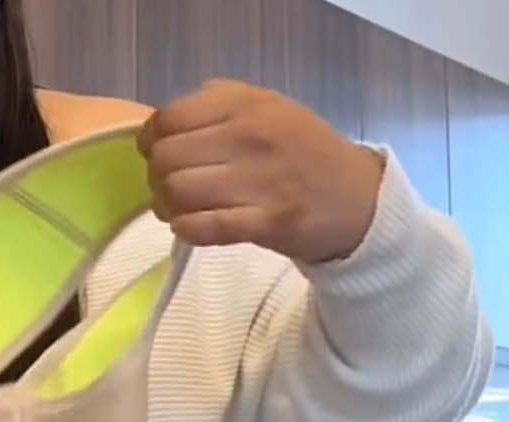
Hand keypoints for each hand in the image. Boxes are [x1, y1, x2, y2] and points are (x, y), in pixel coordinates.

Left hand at [139, 80, 384, 263]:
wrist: (357, 198)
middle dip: (157, 179)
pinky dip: (187, 229)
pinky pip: (205, 226)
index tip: (155, 155)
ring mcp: (260, 180)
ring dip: (168, 208)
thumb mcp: (267, 108)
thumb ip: (219, 105)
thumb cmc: (302, 152)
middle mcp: (251, 136)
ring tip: (177, 211)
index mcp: (245, 104)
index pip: (169, 119)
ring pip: (179, 193)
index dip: (151, 142)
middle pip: (167, 160)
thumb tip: (164, 124)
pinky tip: (189, 228)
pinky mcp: (268, 221)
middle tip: (167, 190)